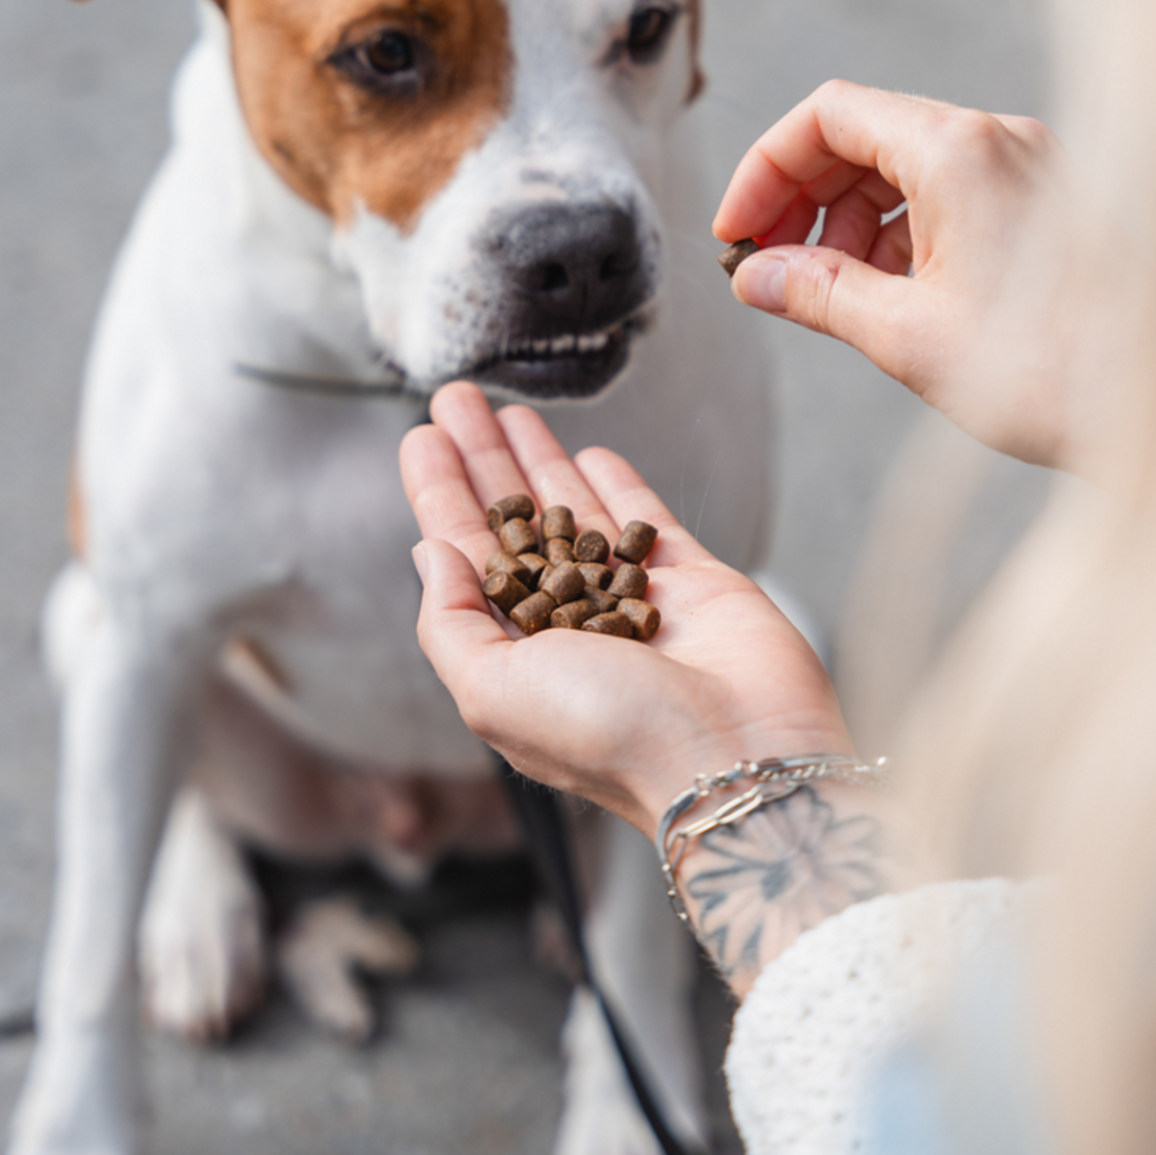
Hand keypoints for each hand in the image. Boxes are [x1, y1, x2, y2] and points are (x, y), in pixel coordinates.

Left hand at [399, 383, 851, 838]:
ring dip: (541, 461)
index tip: (422, 440)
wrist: (734, 753)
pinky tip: (590, 453)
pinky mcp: (693, 583)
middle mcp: (569, 626)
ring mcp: (631, 600)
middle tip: (454, 401)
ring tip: (509, 408)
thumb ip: (452, 621)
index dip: (441, 495)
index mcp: (515, 655)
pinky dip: (618, 487)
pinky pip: (646, 522)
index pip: (467, 556)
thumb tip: (430, 552)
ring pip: (576, 514)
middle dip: (482, 461)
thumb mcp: (493, 691)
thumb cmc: (608, 735)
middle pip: (514, 523)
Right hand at [714, 79, 1083, 467]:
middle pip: (863, 136)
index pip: (828, 116)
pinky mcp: (1041, 204)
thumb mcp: (905, 335)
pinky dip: (901, 236)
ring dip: (849, 224)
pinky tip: (886, 296)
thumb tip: (754, 277)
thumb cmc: (1050, 372)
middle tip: (767, 267)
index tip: (738, 230)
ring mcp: (1025, 169)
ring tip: (828, 294)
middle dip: (802, 200)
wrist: (1153, 400)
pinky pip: (949, 196)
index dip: (766, 169)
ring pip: (904, 168)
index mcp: (957, 152)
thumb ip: (817, 295)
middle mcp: (995, 142)